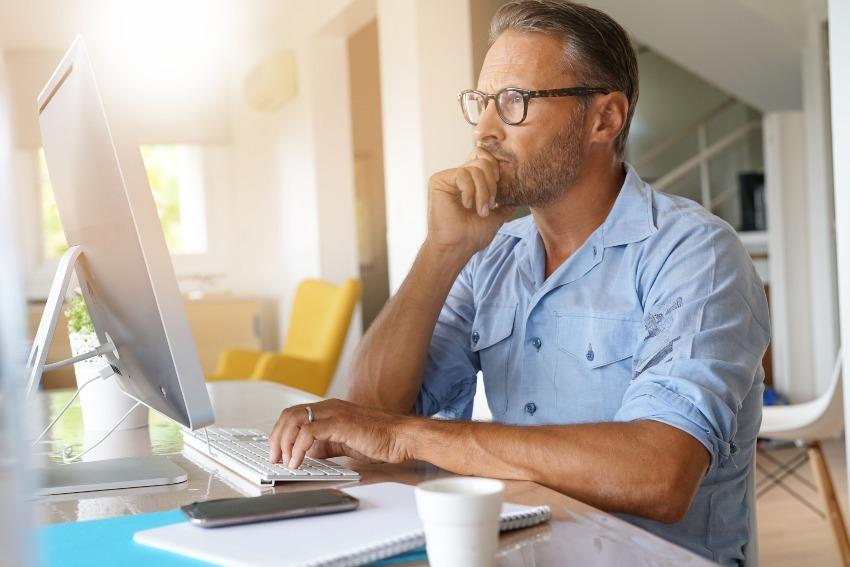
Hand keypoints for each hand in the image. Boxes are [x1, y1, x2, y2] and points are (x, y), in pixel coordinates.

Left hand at [268, 399, 415, 468]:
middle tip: (275, 458)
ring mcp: (334, 413)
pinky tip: (298, 461)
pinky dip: (298, 448)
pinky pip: (308, 432)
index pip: (294, 414)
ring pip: (295, 420)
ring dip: (284, 443)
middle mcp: (329, 407)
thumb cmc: (380, 439)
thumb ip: (326, 446)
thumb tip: (308, 455)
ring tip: (284, 461)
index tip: (276, 451)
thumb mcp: (345, 444)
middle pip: (289, 415)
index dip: (280, 433)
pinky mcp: (340, 424)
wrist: (401, 437)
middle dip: (276, 438)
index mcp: (330, 410)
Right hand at [426, 147, 513, 256]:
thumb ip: (506, 202)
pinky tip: (467, 205)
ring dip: (483, 192)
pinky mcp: (439, 180)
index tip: (498, 196)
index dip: (496, 171)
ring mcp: (449, 177)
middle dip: (492, 184)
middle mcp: (460, 177)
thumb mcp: (497, 216)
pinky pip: (462, 174)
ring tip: (481, 210)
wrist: (457, 247)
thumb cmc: (473, 235)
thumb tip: (519, 192)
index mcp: (472, 182)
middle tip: (490, 205)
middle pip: (483, 161)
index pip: (486, 160)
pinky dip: (470, 191)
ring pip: (475, 168)